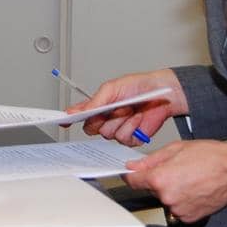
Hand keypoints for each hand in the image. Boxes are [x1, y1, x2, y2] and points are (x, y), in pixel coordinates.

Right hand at [67, 69, 186, 145]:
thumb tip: (78, 111)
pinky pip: (124, 140)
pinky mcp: (130, 138)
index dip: (70, 119)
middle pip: (91, 128)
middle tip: (113, 108)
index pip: (79, 114)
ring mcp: (117, 129)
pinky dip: (131, 127)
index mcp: (98, 106)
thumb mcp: (112, 88)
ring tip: (130, 109)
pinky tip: (137, 118)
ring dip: (120, 121)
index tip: (64, 121)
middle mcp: (106, 119)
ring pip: (108, 134)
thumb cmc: (138, 86)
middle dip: (102, 118)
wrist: (162, 95)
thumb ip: (95, 101)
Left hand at [123, 140, 226, 223]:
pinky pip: (177, 208)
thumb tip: (134, 166)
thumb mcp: (176, 149)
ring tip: (188, 178)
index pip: (134, 181)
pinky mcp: (190, 217)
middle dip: (158, 179)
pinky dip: (182, 200)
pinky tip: (193, 188)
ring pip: (165, 199)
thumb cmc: (210, 156)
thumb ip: (151, 160)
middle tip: (175, 169)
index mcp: (160, 178)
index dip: (131, 176)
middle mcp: (167, 196)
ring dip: (171, 190)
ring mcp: (178, 209)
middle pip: (151, 189)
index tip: (131, 173)